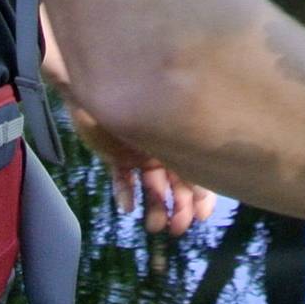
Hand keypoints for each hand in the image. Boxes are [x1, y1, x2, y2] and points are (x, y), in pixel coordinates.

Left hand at [44, 0, 216, 234]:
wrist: (95, 74)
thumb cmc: (135, 84)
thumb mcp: (161, 113)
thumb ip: (181, 131)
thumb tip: (209, 158)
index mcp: (180, 134)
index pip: (196, 170)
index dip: (201, 196)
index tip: (201, 217)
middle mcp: (163, 143)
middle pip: (175, 183)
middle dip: (179, 207)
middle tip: (176, 229)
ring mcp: (140, 150)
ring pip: (151, 186)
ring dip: (155, 206)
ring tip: (154, 225)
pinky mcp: (116, 154)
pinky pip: (122, 179)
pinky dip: (125, 193)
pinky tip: (127, 207)